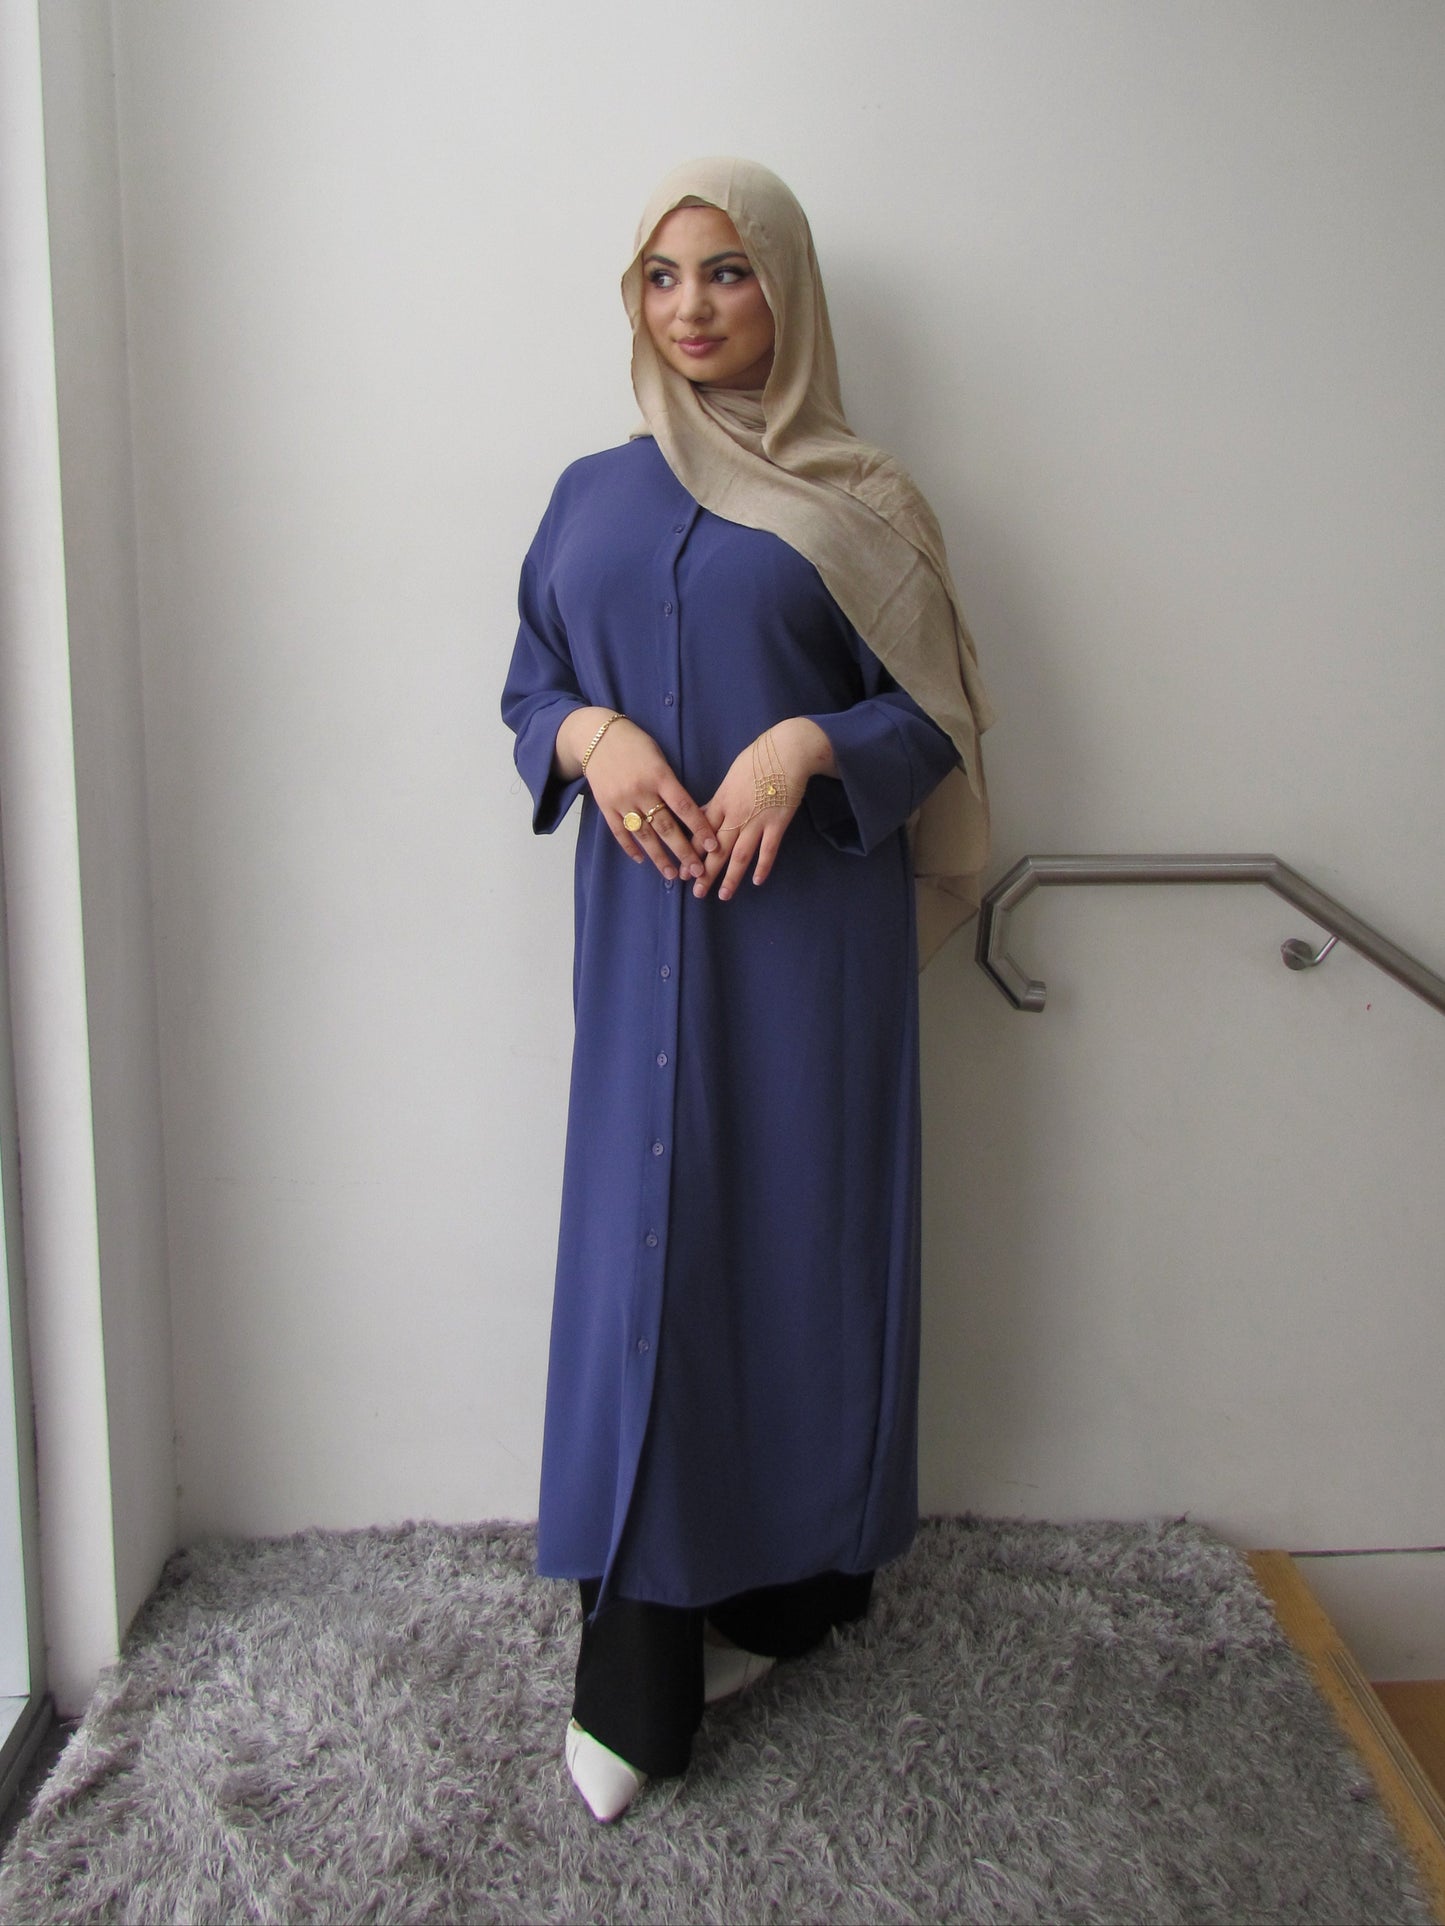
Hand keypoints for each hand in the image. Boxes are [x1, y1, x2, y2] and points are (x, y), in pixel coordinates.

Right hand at [555, 709, 716, 880]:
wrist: (596, 736)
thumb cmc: (635, 743)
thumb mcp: (658, 756)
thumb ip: (670, 784)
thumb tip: (688, 812)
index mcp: (659, 776)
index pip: (685, 807)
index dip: (700, 828)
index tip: (713, 846)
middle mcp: (641, 791)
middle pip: (666, 827)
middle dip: (684, 852)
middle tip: (697, 871)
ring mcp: (621, 801)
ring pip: (644, 835)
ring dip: (660, 857)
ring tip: (672, 875)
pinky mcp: (605, 806)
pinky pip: (620, 832)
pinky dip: (631, 847)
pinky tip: (642, 860)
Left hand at [692, 719, 835, 900]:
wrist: (787, 750)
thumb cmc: (758, 759)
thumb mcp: (730, 777)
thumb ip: (717, 799)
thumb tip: (701, 813)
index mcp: (722, 801)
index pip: (702, 833)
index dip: (692, 854)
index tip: (683, 872)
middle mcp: (736, 814)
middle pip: (717, 849)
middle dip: (705, 873)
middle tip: (696, 893)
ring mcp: (757, 819)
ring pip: (740, 854)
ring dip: (731, 877)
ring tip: (723, 895)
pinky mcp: (778, 822)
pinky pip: (768, 849)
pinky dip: (763, 866)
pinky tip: (756, 882)